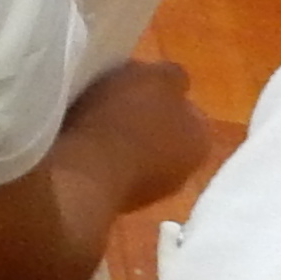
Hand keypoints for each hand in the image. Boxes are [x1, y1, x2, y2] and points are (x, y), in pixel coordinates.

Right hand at [56, 56, 211, 233]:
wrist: (83, 173)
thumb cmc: (125, 120)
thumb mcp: (157, 77)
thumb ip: (174, 76)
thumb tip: (173, 83)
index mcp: (200, 139)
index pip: (186, 109)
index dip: (160, 93)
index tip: (133, 84)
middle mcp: (183, 172)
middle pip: (161, 134)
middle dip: (140, 120)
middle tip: (111, 100)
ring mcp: (148, 193)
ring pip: (134, 155)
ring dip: (118, 142)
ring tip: (89, 122)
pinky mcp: (115, 203)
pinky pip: (110, 170)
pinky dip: (99, 159)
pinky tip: (79, 146)